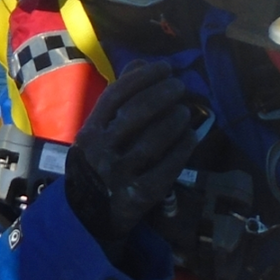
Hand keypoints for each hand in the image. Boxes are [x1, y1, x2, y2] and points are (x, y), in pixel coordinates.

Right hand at [65, 60, 199, 251]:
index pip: (117, 95)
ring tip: (185, 112)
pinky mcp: (140, 195)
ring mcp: (120, 174)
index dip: (143, 77)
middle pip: (137, 113)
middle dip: (163, 95)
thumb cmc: (96, 164)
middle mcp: (102, 151)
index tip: (164, 68)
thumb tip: (141, 64)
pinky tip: (191, 137)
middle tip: (179, 87)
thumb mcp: (97, 131)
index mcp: (89, 131)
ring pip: (154, 140)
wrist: (88, 215)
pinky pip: (167, 167)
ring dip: (175, 120)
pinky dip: (182, 149)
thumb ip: (117, 99)